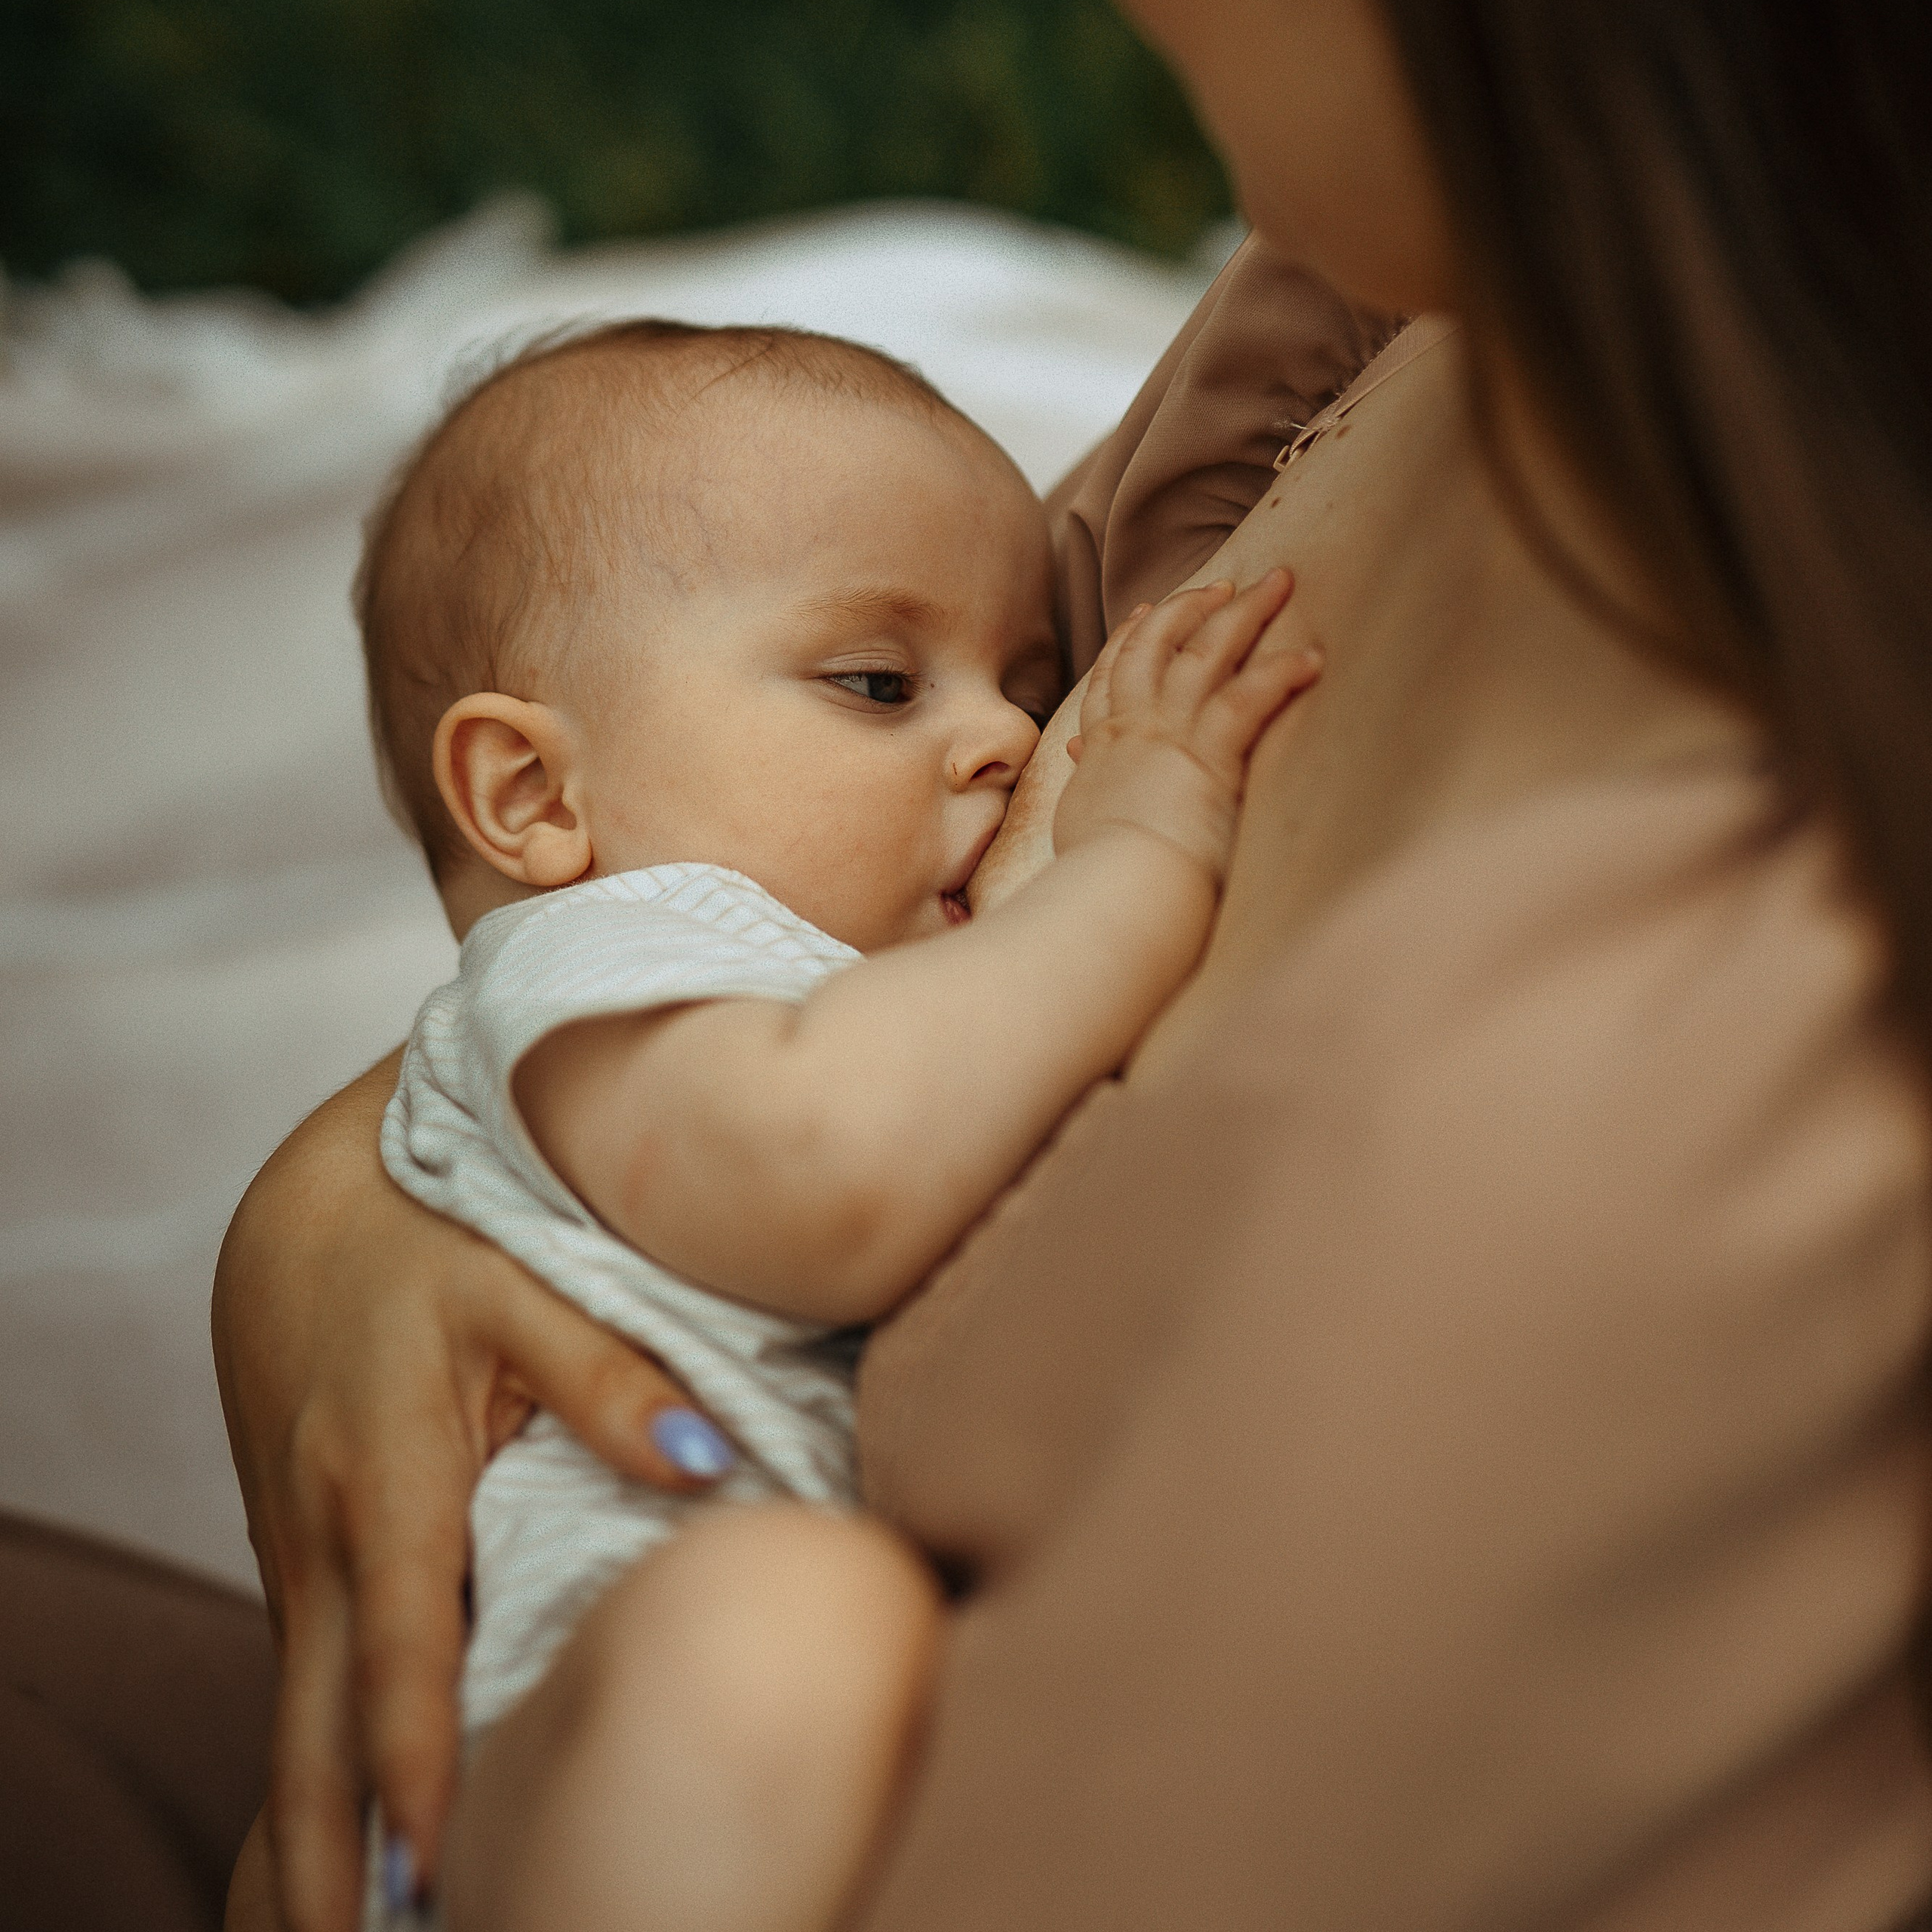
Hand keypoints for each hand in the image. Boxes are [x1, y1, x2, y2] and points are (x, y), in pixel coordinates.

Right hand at [213, 1053, 734, 1931]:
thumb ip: (614, 1374)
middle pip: (314, 1732)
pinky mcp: (306, 1549)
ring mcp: (302, 1552)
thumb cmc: (429, 1233)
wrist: (308, 1205)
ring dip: (313, 1835)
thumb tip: (708, 1467)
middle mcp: (327, 1536)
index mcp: (387, 1478)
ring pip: (300, 1720)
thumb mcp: (524, 1281)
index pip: (403, 1654)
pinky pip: (311, 1679)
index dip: (412, 1772)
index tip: (431, 1876)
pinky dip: (320, 1767)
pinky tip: (352, 1830)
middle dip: (327, 1863)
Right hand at [1053, 570, 1320, 883]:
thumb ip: (1088, 777)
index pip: (1112, 677)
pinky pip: (1248, 697)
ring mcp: (1169, 735)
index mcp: (1102, 747)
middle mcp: (1133, 728)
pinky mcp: (1209, 755)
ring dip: (1240, 614)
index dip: (1128, 639)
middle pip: (1156, 647)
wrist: (1117, 892)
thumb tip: (1075, 752)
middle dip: (1190, 607)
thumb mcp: (1082, 816)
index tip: (1146, 612)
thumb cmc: (1104, 875)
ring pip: (1202, 654)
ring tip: (1277, 584)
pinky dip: (1279, 673)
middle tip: (1222, 584)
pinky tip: (1310, 660)